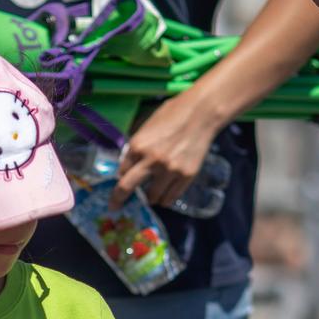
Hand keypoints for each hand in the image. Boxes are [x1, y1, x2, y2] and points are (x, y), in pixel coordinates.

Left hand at [109, 91, 221, 211]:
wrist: (203, 112)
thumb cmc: (174, 114)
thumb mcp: (147, 127)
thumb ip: (137, 147)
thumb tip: (128, 166)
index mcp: (138, 146)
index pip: (121, 171)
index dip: (120, 179)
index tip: (118, 186)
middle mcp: (151, 160)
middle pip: (126, 188)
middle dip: (118, 200)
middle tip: (115, 206)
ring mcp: (170, 170)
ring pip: (152, 198)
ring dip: (150, 198)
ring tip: (152, 194)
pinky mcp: (186, 175)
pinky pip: (171, 197)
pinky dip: (166, 199)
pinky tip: (165, 194)